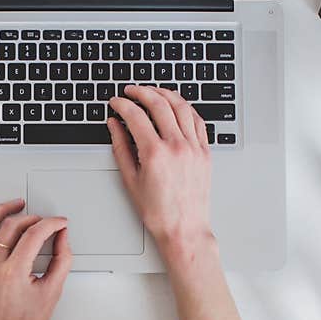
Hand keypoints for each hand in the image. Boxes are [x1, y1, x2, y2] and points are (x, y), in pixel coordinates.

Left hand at [0, 198, 72, 319]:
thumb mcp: (53, 291)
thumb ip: (62, 259)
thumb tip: (62, 236)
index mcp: (14, 273)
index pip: (34, 234)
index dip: (51, 224)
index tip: (60, 223)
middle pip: (11, 227)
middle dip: (32, 218)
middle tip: (45, 222)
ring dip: (2, 211)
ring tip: (15, 204)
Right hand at [107, 85, 213, 253]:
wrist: (184, 229)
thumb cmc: (158, 212)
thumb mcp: (130, 179)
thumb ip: (121, 147)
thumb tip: (114, 125)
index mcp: (155, 153)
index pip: (136, 116)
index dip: (122, 104)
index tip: (115, 102)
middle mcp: (177, 146)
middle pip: (159, 104)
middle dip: (141, 92)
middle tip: (131, 90)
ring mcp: (194, 147)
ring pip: (181, 107)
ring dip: (165, 94)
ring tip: (153, 92)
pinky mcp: (205, 152)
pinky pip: (197, 120)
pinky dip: (185, 109)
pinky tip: (176, 106)